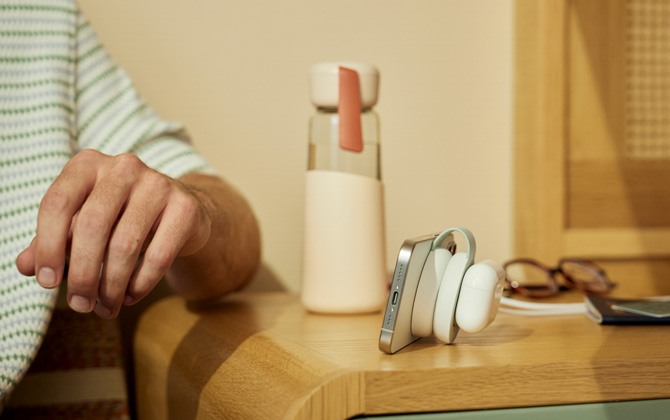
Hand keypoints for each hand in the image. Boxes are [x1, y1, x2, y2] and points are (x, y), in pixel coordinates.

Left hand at [16, 149, 212, 317]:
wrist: (179, 212)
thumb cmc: (120, 217)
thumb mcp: (82, 224)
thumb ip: (52, 241)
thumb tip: (25, 266)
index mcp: (88, 164)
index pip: (57, 203)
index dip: (47, 246)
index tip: (47, 282)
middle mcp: (123, 167)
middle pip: (92, 226)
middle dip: (82, 274)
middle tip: (80, 304)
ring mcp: (158, 184)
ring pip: (126, 245)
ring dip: (112, 286)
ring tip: (106, 307)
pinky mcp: (185, 207)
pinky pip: (159, 255)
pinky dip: (141, 283)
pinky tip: (131, 295)